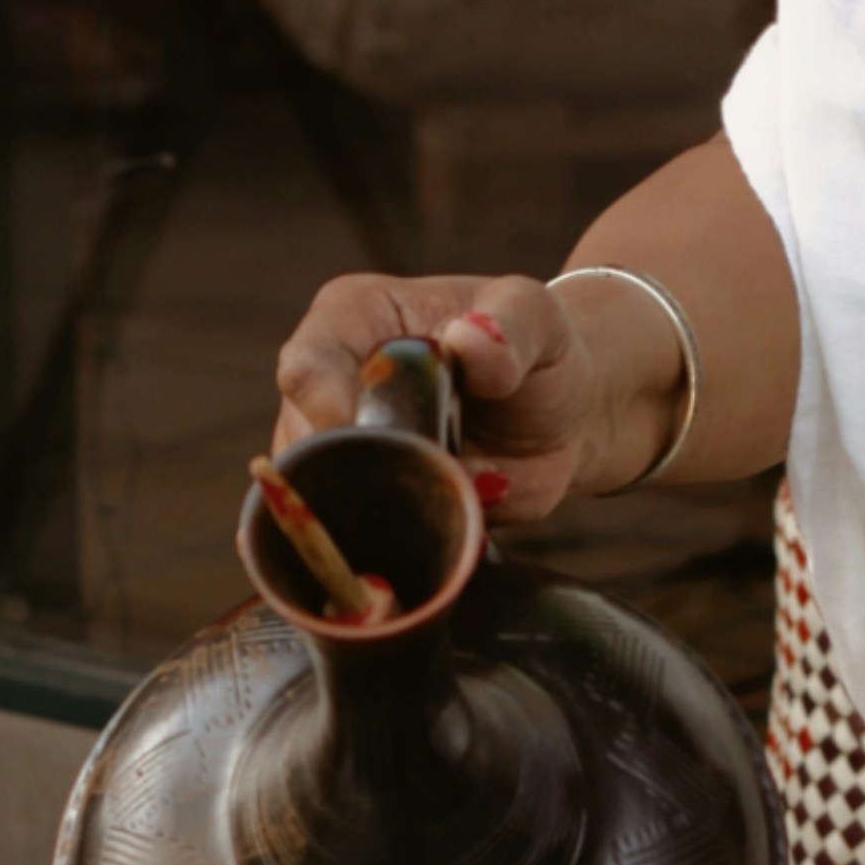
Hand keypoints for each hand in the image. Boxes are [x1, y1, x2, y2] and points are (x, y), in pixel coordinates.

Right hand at [272, 271, 622, 523]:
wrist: (560, 418)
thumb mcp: (537, 318)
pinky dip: (404, 546)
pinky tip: (449, 530)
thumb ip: (512, 325)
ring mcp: (342, 454)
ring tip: (456, 496)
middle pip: (304, 448)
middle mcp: (330, 388)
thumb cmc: (536, 350)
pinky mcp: (364, 506)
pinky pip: (359, 543)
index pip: (306, 365)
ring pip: (323, 504)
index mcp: (352, 319)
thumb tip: (471, 339)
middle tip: (436, 479)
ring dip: (388, 515)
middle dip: (363, 477)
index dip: (324, 407)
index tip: (379, 439)